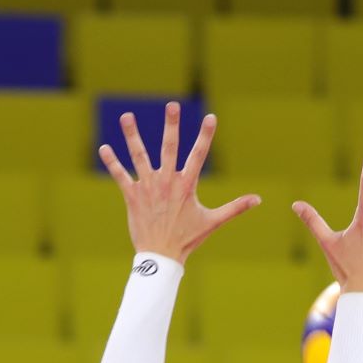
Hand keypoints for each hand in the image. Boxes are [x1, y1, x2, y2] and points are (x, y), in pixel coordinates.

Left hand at [98, 102, 259, 263]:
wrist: (161, 257)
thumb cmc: (187, 239)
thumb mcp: (213, 222)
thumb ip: (235, 208)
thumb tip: (258, 200)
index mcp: (186, 185)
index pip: (199, 155)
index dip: (206, 136)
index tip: (211, 117)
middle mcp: (167, 182)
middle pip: (169, 148)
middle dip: (171, 126)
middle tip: (172, 106)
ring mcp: (148, 188)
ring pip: (139, 156)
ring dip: (132, 135)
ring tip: (126, 116)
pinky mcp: (132, 196)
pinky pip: (120, 176)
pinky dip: (112, 162)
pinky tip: (104, 148)